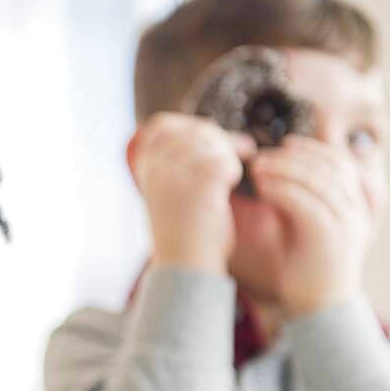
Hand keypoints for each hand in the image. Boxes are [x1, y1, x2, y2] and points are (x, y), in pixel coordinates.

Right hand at [130, 113, 255, 272]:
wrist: (185, 266)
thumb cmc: (186, 234)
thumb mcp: (172, 191)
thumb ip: (183, 162)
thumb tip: (220, 133)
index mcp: (145, 168)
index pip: (161, 125)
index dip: (190, 124)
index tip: (213, 136)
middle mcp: (156, 168)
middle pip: (193, 130)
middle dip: (220, 137)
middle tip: (244, 149)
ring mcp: (175, 174)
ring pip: (212, 144)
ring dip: (229, 156)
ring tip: (232, 177)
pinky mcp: (199, 183)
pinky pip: (225, 162)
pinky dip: (233, 171)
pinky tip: (230, 186)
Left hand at [251, 135, 370, 317]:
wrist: (320, 310)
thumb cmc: (308, 270)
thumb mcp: (306, 229)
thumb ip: (301, 201)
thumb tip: (276, 173)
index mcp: (355, 206)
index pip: (340, 162)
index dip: (313, 148)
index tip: (286, 144)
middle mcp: (355, 212)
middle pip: (328, 166)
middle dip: (293, 156)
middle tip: (262, 156)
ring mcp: (345, 223)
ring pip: (317, 180)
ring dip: (284, 169)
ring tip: (258, 169)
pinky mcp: (328, 237)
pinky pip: (306, 202)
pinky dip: (283, 190)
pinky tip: (264, 188)